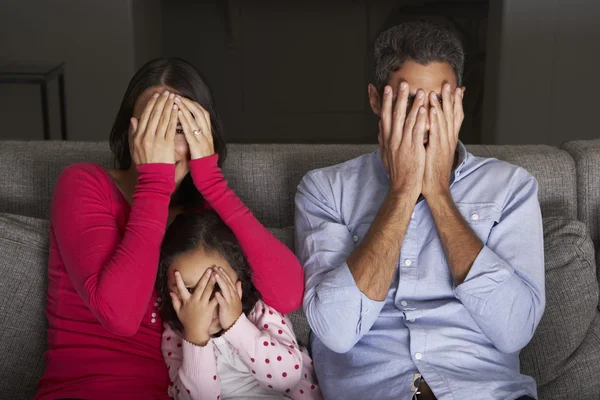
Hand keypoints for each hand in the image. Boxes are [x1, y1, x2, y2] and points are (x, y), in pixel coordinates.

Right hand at [130, 90, 177, 164]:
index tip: (155, 96)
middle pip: (154, 115)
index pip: (145, 116)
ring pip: (162, 119)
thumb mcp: (134, 147)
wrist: (153, 176)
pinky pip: (170, 127)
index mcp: (138, 136)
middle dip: (161, 102)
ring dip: (168, 106)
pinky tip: (176, 109)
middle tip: (166, 92)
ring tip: (172, 97)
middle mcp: (146, 136)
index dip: (151, 104)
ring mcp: (157, 140)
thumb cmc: (145, 163)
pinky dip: (173, 117)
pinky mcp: (166, 144)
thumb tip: (133, 119)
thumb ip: (134, 132)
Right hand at [170, 268, 217, 345]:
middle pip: (199, 287)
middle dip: (204, 277)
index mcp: (186, 301)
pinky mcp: (209, 309)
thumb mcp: (179, 311)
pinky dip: (218, 294)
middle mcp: (194, 301)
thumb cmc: (187, 321)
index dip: (178, 280)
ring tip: (216, 274)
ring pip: (208, 291)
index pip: (181, 289)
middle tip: (208, 269)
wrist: (195, 332)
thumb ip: (175, 301)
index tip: (177, 271)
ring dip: (212, 282)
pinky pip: (215, 300)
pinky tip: (222, 287)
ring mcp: (202, 305)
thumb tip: (171, 292)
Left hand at [174, 96, 214, 159]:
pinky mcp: (197, 145)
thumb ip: (197, 134)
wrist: (207, 172)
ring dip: (185, 107)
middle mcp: (207, 133)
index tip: (183, 98)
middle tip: (177, 95)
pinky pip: (191, 130)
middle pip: (199, 112)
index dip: (193, 104)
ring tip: (175, 100)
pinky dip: (185, 120)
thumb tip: (188, 125)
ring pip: (195, 118)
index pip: (202, 113)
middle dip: (188, 102)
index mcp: (208, 132)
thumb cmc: (202, 159)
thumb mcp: (201, 144)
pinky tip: (178, 113)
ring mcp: (203, 138)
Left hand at [213, 266, 242, 330]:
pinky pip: (223, 302)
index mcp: (234, 293)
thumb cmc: (234, 312)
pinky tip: (216, 292)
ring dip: (220, 282)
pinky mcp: (226, 309)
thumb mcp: (237, 300)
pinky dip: (220, 297)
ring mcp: (230, 302)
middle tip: (214, 267)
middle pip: (226, 283)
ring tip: (215, 275)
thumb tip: (239, 281)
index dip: (224, 274)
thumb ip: (238, 290)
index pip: (229, 281)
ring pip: (225, 290)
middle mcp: (232, 296)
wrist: (235, 325)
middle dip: (221, 275)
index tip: (218, 267)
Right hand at [379, 82, 427, 198]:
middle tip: (402, 83)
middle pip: (395, 114)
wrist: (402, 187)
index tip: (388, 89)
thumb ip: (383, 141)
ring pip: (408, 120)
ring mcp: (403, 144)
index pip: (385, 116)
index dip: (386, 101)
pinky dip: (420, 119)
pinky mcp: (414, 149)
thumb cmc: (396, 172)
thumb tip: (380, 129)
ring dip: (413, 104)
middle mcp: (393, 139)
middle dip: (399, 97)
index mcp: (387, 140)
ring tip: (420, 91)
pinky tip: (425, 109)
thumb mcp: (385, 155)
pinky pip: (417, 131)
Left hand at [422, 84, 463, 198]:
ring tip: (441, 90)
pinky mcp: (437, 148)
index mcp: (448, 139)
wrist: (435, 187)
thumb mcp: (435, 151)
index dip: (455, 103)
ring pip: (445, 119)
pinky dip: (435, 118)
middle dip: (451, 98)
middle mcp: (448, 139)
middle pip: (452, 115)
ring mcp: (444, 143)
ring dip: (443, 103)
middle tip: (449, 83)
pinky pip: (436, 130)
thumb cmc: (432, 170)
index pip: (454, 117)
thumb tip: (431, 128)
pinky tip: (433, 108)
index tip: (456, 89)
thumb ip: (434, 138)